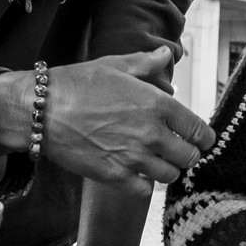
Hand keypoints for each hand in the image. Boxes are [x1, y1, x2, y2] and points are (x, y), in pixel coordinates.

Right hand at [0, 46, 214, 186]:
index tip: (202, 141)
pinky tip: (136, 174)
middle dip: (186, 154)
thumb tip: (166, 55)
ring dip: (166, 170)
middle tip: (176, 151)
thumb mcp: (114, 65)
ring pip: (170, 175)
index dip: (204, 138)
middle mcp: (150, 132)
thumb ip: (145, 63)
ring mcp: (133, 157)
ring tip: (155, 162)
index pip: (198, 130)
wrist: (41, 111)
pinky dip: (144, 184)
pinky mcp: (114, 176)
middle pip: (188, 157)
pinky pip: (145, 190)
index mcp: (156, 103)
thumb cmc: (76, 84)